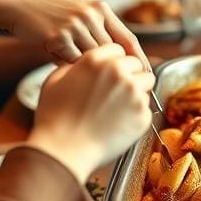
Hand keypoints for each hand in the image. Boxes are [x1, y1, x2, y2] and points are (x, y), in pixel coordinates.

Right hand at [0, 0, 145, 65]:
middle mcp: (92, 15)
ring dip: (85, 69)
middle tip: (118, 89)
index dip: (140, 60)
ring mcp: (75, 25)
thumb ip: (96, 34)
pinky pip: (71, 61)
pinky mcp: (58, 36)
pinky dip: (66, 65)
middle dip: (116, 72)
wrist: (15, 4)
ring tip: (75, 71)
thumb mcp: (78, 16)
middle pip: (112, 53)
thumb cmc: (48, 14)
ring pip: (91, 59)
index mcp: (101, 9)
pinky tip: (56, 60)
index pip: (128, 39)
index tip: (148, 77)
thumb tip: (118, 63)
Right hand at [28, 44, 154, 181]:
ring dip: (137, 90)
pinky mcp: (142, 114)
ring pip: (146, 83)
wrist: (64, 151)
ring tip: (119, 106)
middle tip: (116, 91)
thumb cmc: (54, 119)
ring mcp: (133, 93)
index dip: (114, 61)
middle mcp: (118, 72)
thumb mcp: (54, 81)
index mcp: (96, 60)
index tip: (111, 72)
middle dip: (129, 74)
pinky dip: (136, 113)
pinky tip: (119, 122)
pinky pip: (146, 107)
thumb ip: (73, 66)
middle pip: (136, 64)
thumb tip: (82, 63)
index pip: (118, 49)